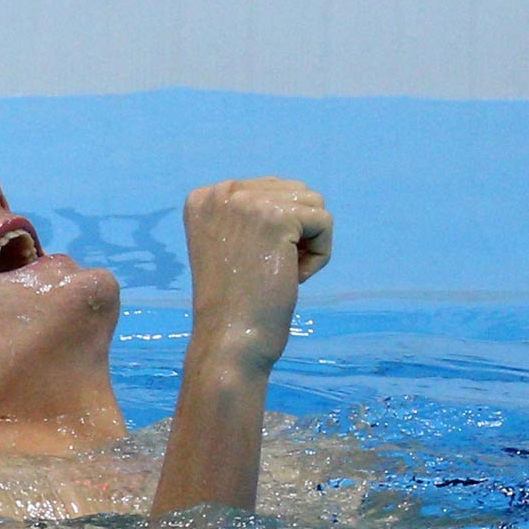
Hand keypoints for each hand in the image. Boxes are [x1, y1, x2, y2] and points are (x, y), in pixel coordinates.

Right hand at [183, 177, 331, 368]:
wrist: (229, 339)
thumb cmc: (233, 303)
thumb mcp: (229, 244)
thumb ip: (250, 215)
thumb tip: (299, 194)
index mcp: (204, 198)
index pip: (267, 190)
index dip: (274, 231)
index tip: (252, 263)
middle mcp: (221, 192)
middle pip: (293, 192)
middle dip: (294, 234)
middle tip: (267, 270)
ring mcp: (247, 202)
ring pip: (312, 204)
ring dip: (307, 243)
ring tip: (280, 272)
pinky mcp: (277, 218)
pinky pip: (324, 222)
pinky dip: (319, 255)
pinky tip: (294, 277)